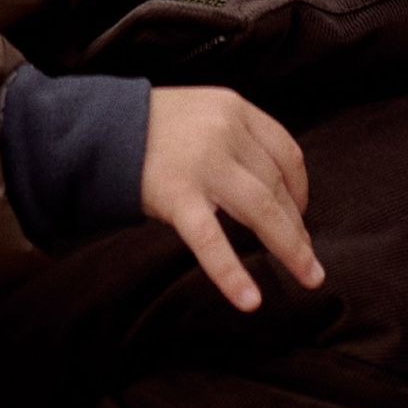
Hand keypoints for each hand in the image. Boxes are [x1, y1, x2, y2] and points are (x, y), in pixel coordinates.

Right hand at [141, 87, 324, 312]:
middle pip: (277, 185)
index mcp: (234, 108)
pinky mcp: (176, 194)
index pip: (286, 151)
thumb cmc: (152, 127)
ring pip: (260, 209)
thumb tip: (272, 187)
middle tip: (309, 260)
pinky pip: (211, 240)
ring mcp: (202, 163)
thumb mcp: (202, 113)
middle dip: (298, 228)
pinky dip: (232, 272)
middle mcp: (225, 131)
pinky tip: (248, 298)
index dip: (301, 188)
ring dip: (289, 247)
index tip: (301, 213)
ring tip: (306, 275)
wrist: (97, 127)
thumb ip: (236, 138)